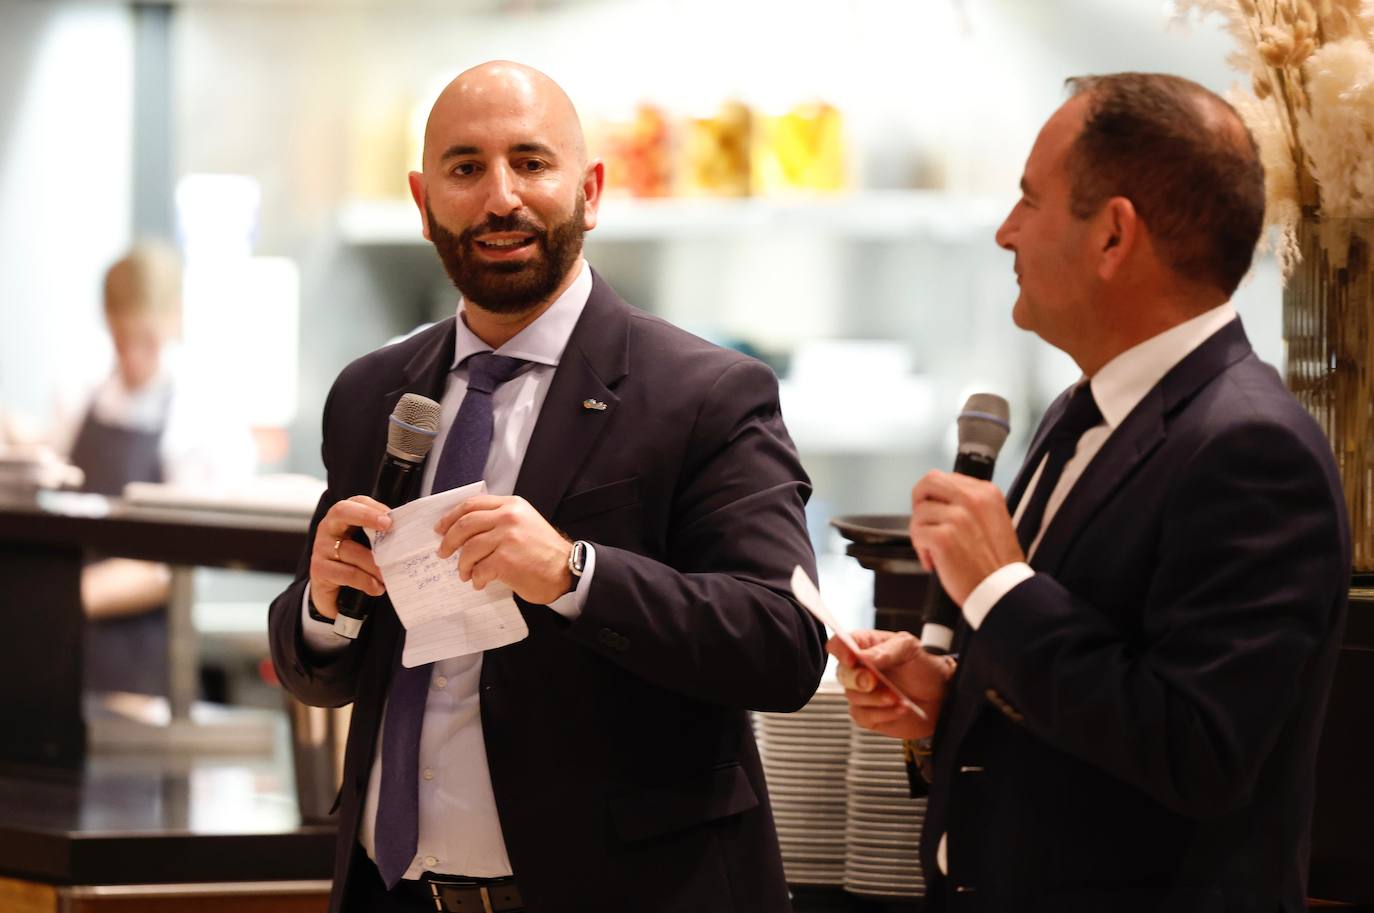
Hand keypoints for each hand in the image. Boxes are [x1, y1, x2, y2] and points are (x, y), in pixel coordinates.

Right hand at [308, 495, 392, 618]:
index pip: (356, 502)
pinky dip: (365, 581)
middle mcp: (329, 528)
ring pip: (350, 549)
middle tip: (388, 526)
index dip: (373, 507)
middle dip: (366, 516)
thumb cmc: (356, 564)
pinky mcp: (320, 569)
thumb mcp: (368, 547)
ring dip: (374, 564)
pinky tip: (377, 588)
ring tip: (388, 575)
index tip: (391, 518)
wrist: (335, 595)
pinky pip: (346, 572)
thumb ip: (382, 537)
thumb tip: (409, 533)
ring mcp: (321, 547)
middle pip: (342, 512)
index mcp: (343, 518)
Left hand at [435, 495, 572, 604]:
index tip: (440, 528)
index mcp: (512, 505)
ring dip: (462, 564)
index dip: (451, 517)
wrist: (566, 570)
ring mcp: (507, 538)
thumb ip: (499, 519)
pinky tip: (480, 582)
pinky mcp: (506, 560)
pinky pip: (479, 569)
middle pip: (465, 525)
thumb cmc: (544, 551)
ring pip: (469, 549)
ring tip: (465, 573)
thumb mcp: (525, 522)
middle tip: (443, 553)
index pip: (472, 504)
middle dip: (449, 541)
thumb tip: (464, 531)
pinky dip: (476, 578)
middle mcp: (509, 517)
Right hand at [827, 630, 953, 739]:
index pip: (839, 644)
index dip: (839, 650)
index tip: (852, 658)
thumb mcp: (910, 648)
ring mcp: (863, 693)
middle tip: (875, 681)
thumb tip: (862, 657)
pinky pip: (864, 716)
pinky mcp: (869, 714)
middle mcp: (860, 669)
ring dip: (877, 699)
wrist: (941, 696)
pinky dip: (884, 713)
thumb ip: (885, 650)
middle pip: (842, 674)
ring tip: (898, 697)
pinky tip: (900, 708)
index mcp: (866, 646)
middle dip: (859, 679)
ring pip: (853, 697)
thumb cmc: (924, 667)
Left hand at [909, 470, 1023, 604]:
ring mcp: (958, 517)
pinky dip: (920, 549)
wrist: (1003, 590)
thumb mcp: (992, 519)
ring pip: (919, 512)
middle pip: (927, 483)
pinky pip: (917, 533)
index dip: (935, 498)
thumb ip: (968, 504)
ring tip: (934, 551)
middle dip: (919, 504)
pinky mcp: (944, 537)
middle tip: (925, 525)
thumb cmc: (995, 562)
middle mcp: (973, 499)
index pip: (944, 479)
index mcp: (985, 492)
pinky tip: (934, 562)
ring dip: (921, 533)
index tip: (938, 517)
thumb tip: (938, 498)